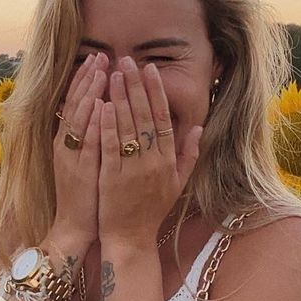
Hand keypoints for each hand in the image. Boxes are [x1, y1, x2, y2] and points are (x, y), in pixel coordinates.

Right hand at [51, 51, 104, 247]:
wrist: (74, 227)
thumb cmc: (85, 196)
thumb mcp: (84, 162)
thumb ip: (90, 137)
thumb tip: (99, 112)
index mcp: (69, 141)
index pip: (77, 103)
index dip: (86, 80)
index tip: (98, 58)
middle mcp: (67, 144)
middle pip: (76, 103)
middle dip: (88, 78)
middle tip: (100, 54)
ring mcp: (72, 156)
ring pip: (80, 117)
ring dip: (90, 92)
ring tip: (100, 69)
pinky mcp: (80, 170)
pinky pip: (87, 142)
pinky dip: (92, 122)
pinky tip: (99, 104)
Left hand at [98, 58, 202, 246]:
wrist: (131, 239)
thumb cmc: (151, 211)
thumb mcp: (177, 184)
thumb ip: (189, 155)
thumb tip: (198, 128)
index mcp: (167, 160)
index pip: (162, 118)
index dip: (156, 92)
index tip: (149, 70)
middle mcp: (152, 162)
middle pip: (145, 116)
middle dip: (135, 86)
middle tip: (126, 61)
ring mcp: (132, 169)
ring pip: (127, 127)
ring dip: (120, 97)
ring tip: (113, 73)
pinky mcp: (112, 177)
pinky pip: (110, 146)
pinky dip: (107, 125)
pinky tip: (103, 104)